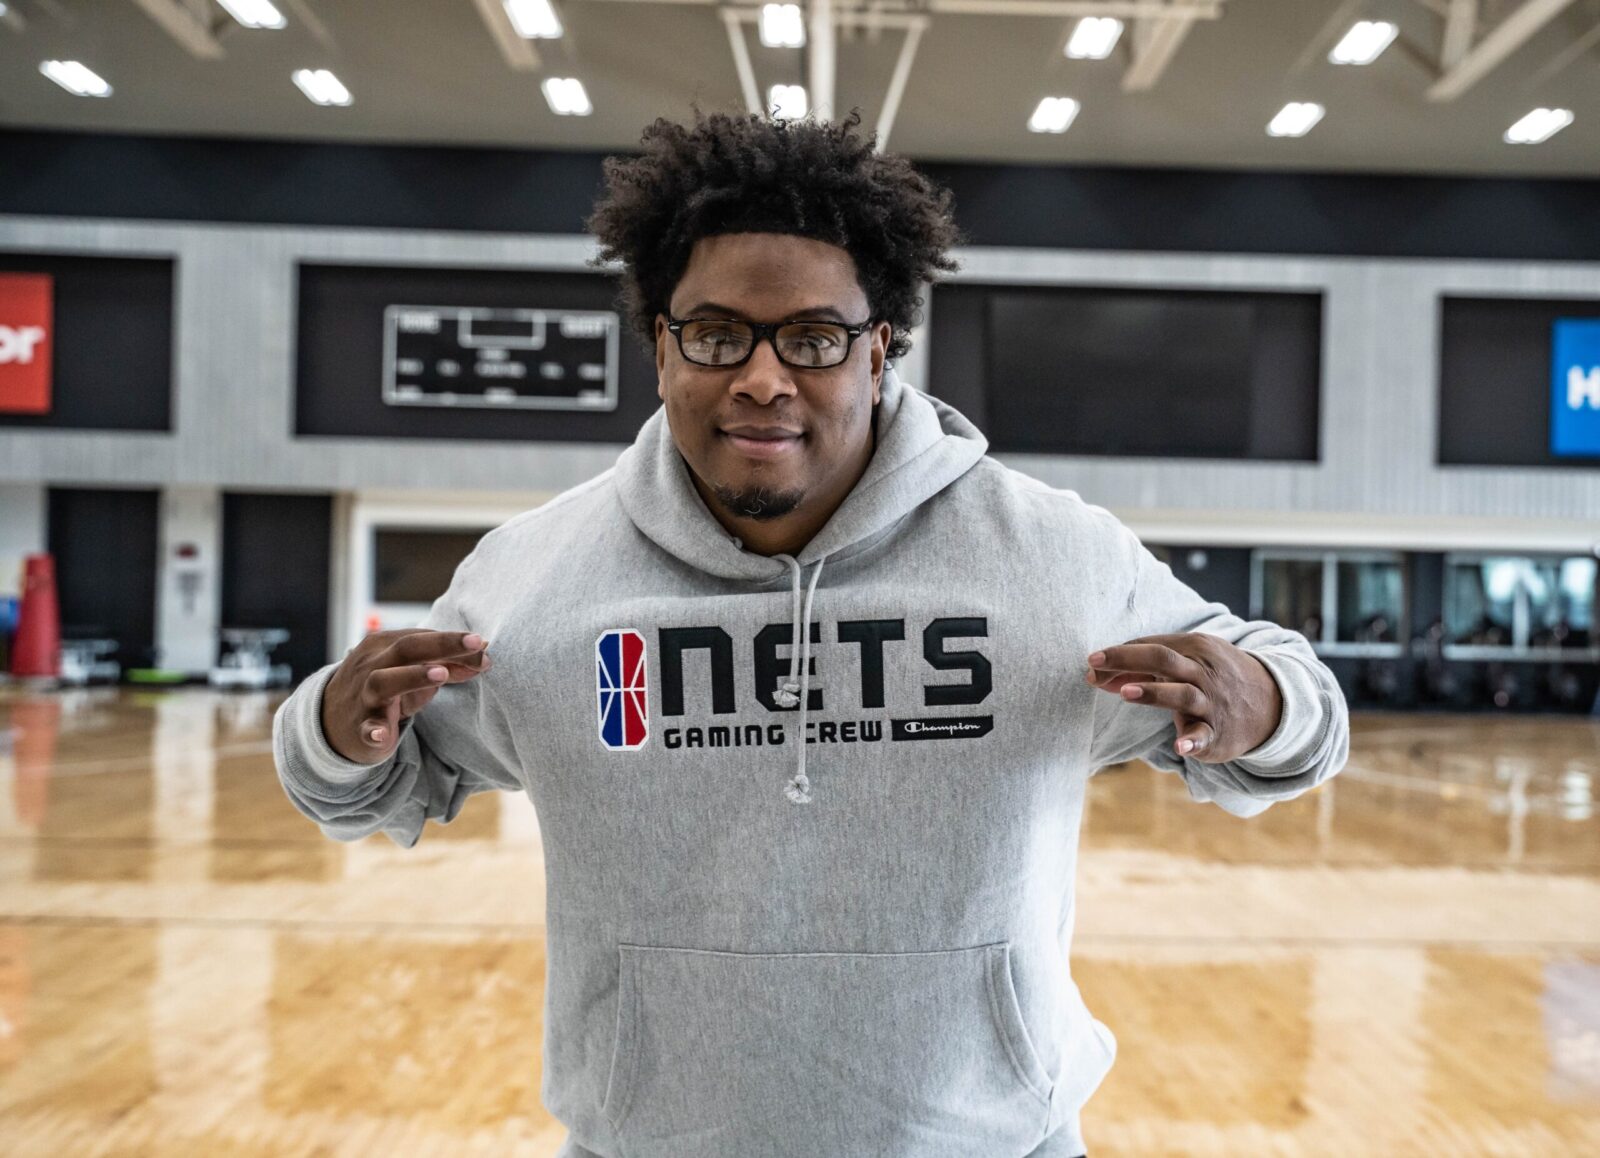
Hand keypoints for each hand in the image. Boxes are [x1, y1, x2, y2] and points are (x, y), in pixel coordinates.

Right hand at [321, 629, 492, 764]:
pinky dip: (372, 730)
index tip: (484, 647)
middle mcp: (373, 664)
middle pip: (407, 647)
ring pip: (383, 680)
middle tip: (476, 644)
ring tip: (441, 675)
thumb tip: (485, 654)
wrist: (334, 723)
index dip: (456, 642)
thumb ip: (449, 665)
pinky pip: (365, 727)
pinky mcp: (360, 726)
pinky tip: (381, 734)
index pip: (424, 637)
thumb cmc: (387, 692)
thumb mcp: (417, 674)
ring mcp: (364, 694)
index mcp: (386, 645)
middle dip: (443, 644)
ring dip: (413, 676)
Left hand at [1084, 633, 1280, 761]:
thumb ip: (1143, 668)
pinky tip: (1179, 747)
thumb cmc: (1213, 678)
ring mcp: (1211, 703)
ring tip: (1126, 692)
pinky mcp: (1218, 733)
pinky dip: (1192, 741)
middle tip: (1094, 665)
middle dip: (1126, 660)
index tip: (1090, 662)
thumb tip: (1096, 673)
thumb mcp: (1188, 663)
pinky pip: (1204, 736)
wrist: (1272, 703)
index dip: (1118, 654)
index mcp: (1194, 648)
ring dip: (1153, 692)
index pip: (1151, 646)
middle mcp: (1203, 672)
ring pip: (1181, 693)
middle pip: (1162, 659)